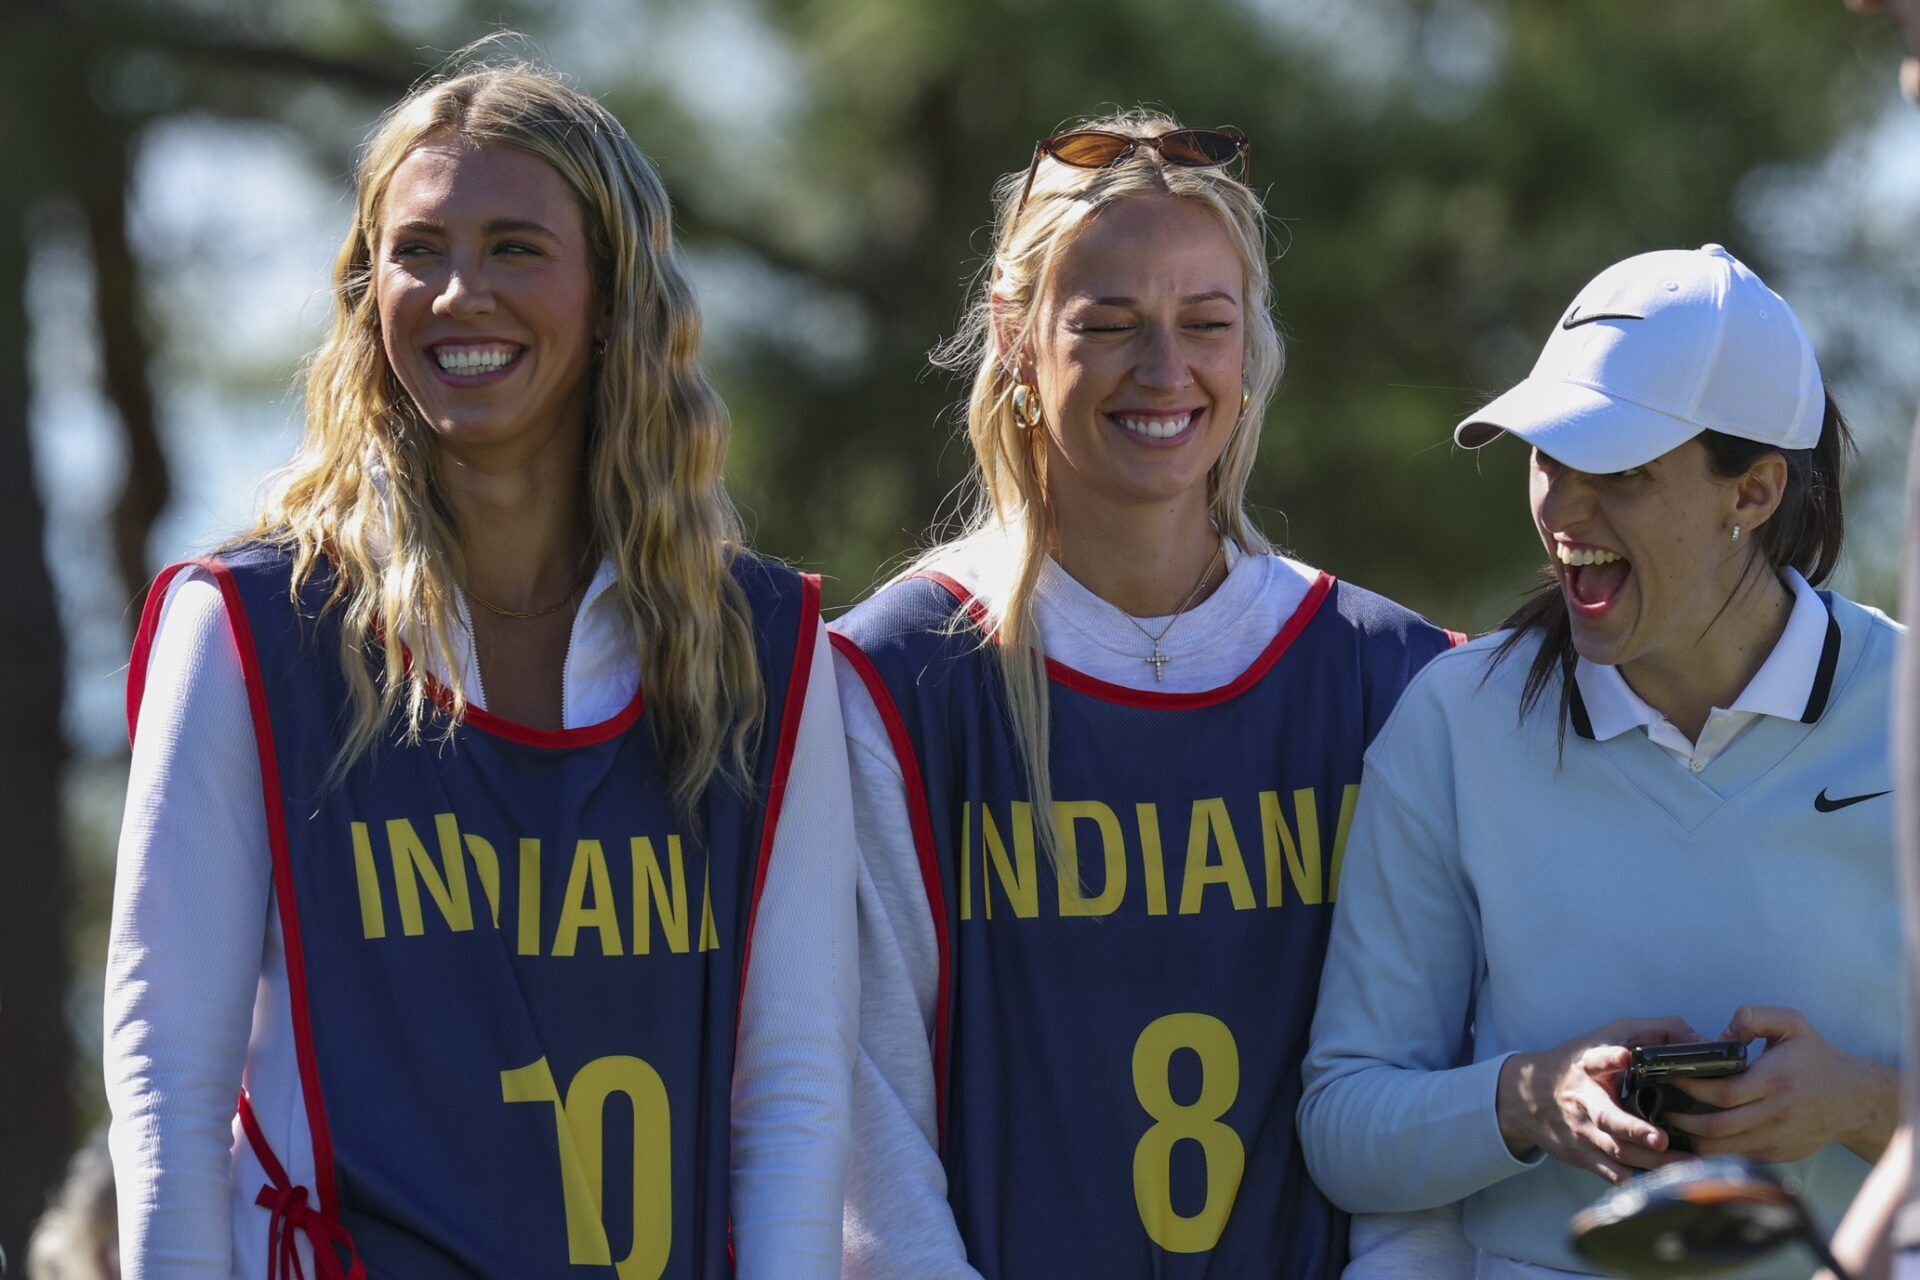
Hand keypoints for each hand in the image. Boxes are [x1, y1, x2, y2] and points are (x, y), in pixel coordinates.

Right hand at [1496, 1016, 1695, 1183]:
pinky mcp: (1584, 1158)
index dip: (1611, 1057)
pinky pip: (1614, 1176)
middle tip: (1661, 1139)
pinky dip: (1639, 1182)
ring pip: (1618, 1152)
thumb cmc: (1580, 1063)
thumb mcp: (1609, 1035)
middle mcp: (1584, 1101)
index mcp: (1589, 1066)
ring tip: (1689, 1167)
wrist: (1527, 1098)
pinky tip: (1668, 1186)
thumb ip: (1654, 1030)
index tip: (1625, 1055)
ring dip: (1653, 1163)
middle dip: (1634, 1130)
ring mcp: (1583, 1133)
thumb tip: (1701, 1041)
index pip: (1598, 1058)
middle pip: (1607, 1117)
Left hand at [1667, 1005, 1898, 1164]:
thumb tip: (1722, 1034)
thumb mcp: (1792, 1024)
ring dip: (1692, 1141)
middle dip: (1682, 1121)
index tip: (1669, 1078)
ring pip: (1723, 1149)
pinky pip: (1737, 1158)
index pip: (1723, 1092)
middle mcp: (1775, 1114)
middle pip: (1717, 1127)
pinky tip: (1696, 1139)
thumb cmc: (1817, 1058)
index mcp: (1774, 1081)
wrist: (1854, 1100)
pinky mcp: (1778, 1155)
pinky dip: (1712, 1153)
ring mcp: (1776, 1138)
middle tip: (1662, 1108)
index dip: (1690, 1089)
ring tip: (1672, 1126)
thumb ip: (1754, 1017)